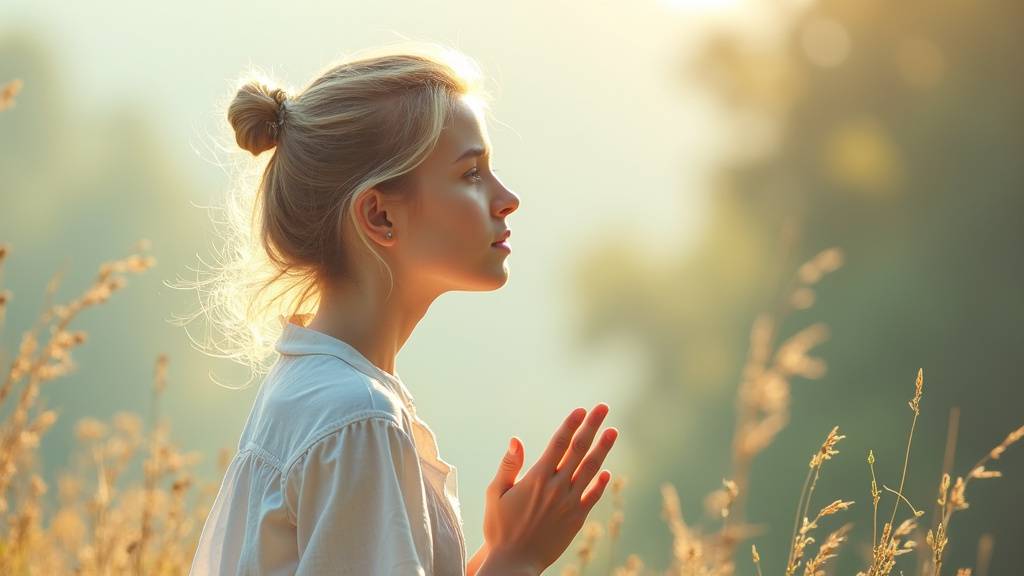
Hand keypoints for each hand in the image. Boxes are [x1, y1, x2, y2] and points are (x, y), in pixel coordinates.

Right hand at [481, 403, 617, 574]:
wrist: (515, 563)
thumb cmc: (500, 528)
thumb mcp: (496, 494)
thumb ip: (509, 466)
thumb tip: (516, 439)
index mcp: (537, 478)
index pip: (559, 444)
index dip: (571, 424)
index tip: (581, 409)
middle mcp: (557, 487)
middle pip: (579, 450)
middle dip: (592, 426)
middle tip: (603, 408)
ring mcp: (570, 503)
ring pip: (591, 470)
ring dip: (603, 448)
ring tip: (613, 431)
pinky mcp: (577, 519)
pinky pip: (593, 496)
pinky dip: (601, 482)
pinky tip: (607, 472)